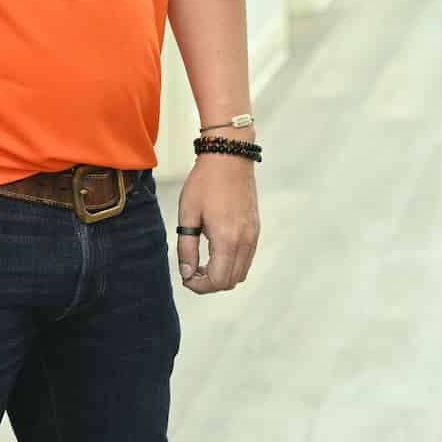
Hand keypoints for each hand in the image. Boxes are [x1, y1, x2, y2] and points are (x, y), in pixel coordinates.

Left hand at [175, 154, 259, 292]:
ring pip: (241, 272)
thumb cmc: (205, 182)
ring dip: (223, 274)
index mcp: (227, 239)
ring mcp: (253, 235)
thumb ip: (187, 248)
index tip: (186, 276)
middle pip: (231, 281)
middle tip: (192, 270)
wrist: (229, 157)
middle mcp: (245, 241)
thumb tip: (187, 273)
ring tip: (204, 261)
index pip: (218, 281)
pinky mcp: (255, 229)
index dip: (199, 285)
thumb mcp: (188, 214)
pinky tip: (217, 250)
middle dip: (210, 283)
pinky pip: (247, 258)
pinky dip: (233, 263)